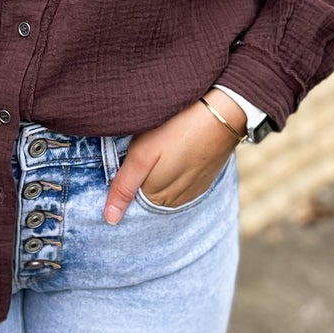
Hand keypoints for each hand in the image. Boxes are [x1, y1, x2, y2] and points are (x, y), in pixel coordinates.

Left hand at [104, 98, 242, 222]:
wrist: (223, 112)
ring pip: (164, 187)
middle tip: (150, 146)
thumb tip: (109, 220)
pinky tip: (178, 149)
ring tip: (166, 146)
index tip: (133, 153)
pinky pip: (181, 181)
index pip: (130, 196)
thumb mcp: (142, 155)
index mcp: (157, 198)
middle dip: (142, 175)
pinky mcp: (204, 179)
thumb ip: (125, 187)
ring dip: (159, 171)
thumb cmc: (177, 129)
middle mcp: (176, 201)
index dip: (126, 174)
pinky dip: (176, 168)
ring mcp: (193, 191)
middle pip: (146, 193)